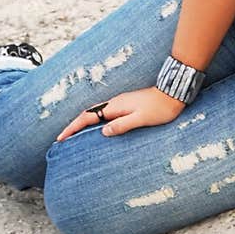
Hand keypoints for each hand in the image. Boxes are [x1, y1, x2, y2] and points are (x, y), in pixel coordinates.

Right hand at [55, 86, 185, 140]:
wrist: (174, 94)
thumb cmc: (160, 108)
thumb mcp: (141, 118)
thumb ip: (122, 125)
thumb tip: (103, 132)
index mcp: (115, 106)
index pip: (87, 117)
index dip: (73, 128)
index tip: (61, 138)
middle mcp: (115, 103)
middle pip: (88, 115)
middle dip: (74, 126)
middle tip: (63, 139)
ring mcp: (120, 103)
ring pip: (96, 114)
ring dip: (84, 124)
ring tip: (75, 136)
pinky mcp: (127, 106)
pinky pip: (105, 115)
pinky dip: (95, 122)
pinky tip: (98, 129)